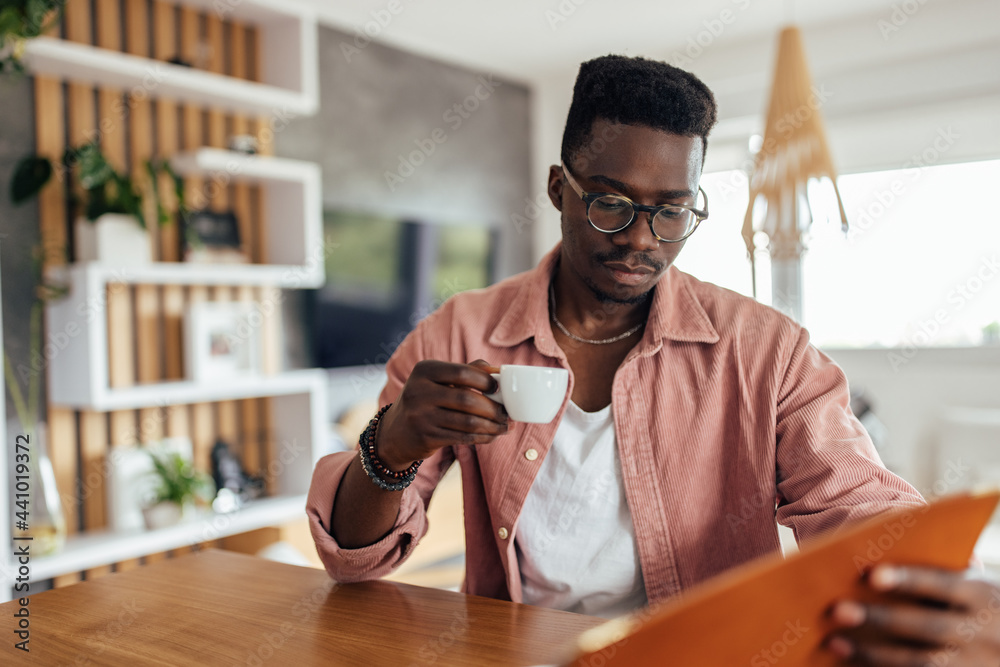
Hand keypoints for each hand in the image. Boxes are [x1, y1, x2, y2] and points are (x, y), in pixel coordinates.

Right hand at [376, 359, 508, 468]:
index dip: (485, 381)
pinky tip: (492, 435)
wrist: (395, 433)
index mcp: (423, 371)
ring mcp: (421, 416)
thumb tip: (498, 370)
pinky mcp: (426, 437)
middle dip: (493, 408)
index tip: (498, 388)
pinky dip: (482, 437)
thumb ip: (466, 371)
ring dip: (492, 426)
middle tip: (507, 413)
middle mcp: (418, 392)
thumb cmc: (426, 400)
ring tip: (505, 426)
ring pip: (468, 422)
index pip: (461, 372)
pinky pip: (463, 437)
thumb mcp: (437, 380)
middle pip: (467, 399)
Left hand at [827, 564, 999, 664]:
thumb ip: (939, 574)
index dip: (908, 580)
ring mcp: (974, 665)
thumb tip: (876, 566)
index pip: (942, 585)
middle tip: (837, 610)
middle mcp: (981, 633)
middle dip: (880, 618)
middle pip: (927, 627)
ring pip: (921, 663)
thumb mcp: (974, 587)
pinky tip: (854, 666)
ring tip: (834, 643)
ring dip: (873, 655)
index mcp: (981, 595)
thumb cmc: (981, 605)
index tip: (873, 575)